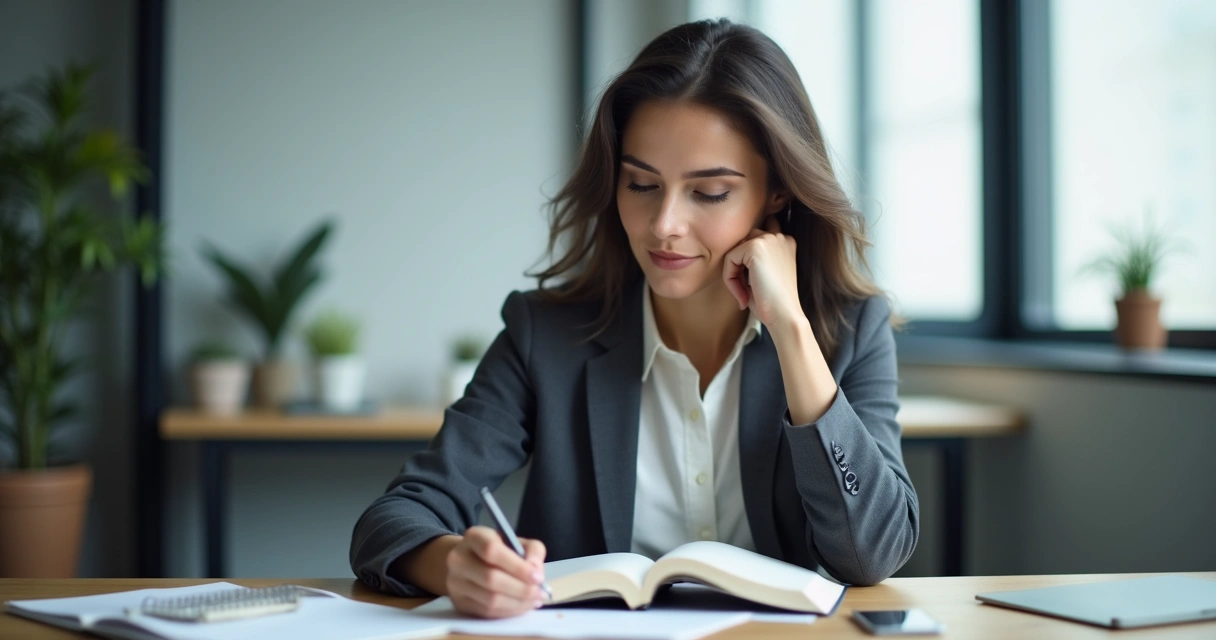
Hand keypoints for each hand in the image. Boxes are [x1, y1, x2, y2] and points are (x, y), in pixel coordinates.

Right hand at [445, 525, 547, 617]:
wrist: (470, 563)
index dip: (517, 566)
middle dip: (521, 589)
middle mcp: (458, 559)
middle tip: (540, 593)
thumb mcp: (516, 541)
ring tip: (534, 600)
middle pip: (491, 578)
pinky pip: (487, 612)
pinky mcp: (458, 603)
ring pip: (490, 599)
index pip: (492, 551)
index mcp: (474, 537)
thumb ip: (532, 550)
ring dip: (518, 603)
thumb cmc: (499, 551)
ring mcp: (455, 583)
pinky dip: (509, 611)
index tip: (537, 577)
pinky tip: (521, 606)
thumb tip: (535, 571)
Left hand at [723, 215, 804, 329]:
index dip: (747, 259)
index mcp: (785, 242)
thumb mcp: (765, 274)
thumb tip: (733, 253)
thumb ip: (754, 260)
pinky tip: (743, 294)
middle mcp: (779, 237)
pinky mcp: (756, 247)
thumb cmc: (774, 302)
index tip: (750, 283)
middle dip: (739, 266)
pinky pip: (730, 258)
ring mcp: (768, 239)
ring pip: (735, 251)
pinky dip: (730, 278)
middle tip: (745, 291)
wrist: (785, 315)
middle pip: (743, 244)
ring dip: (734, 273)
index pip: (756, 239)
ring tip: (744, 293)